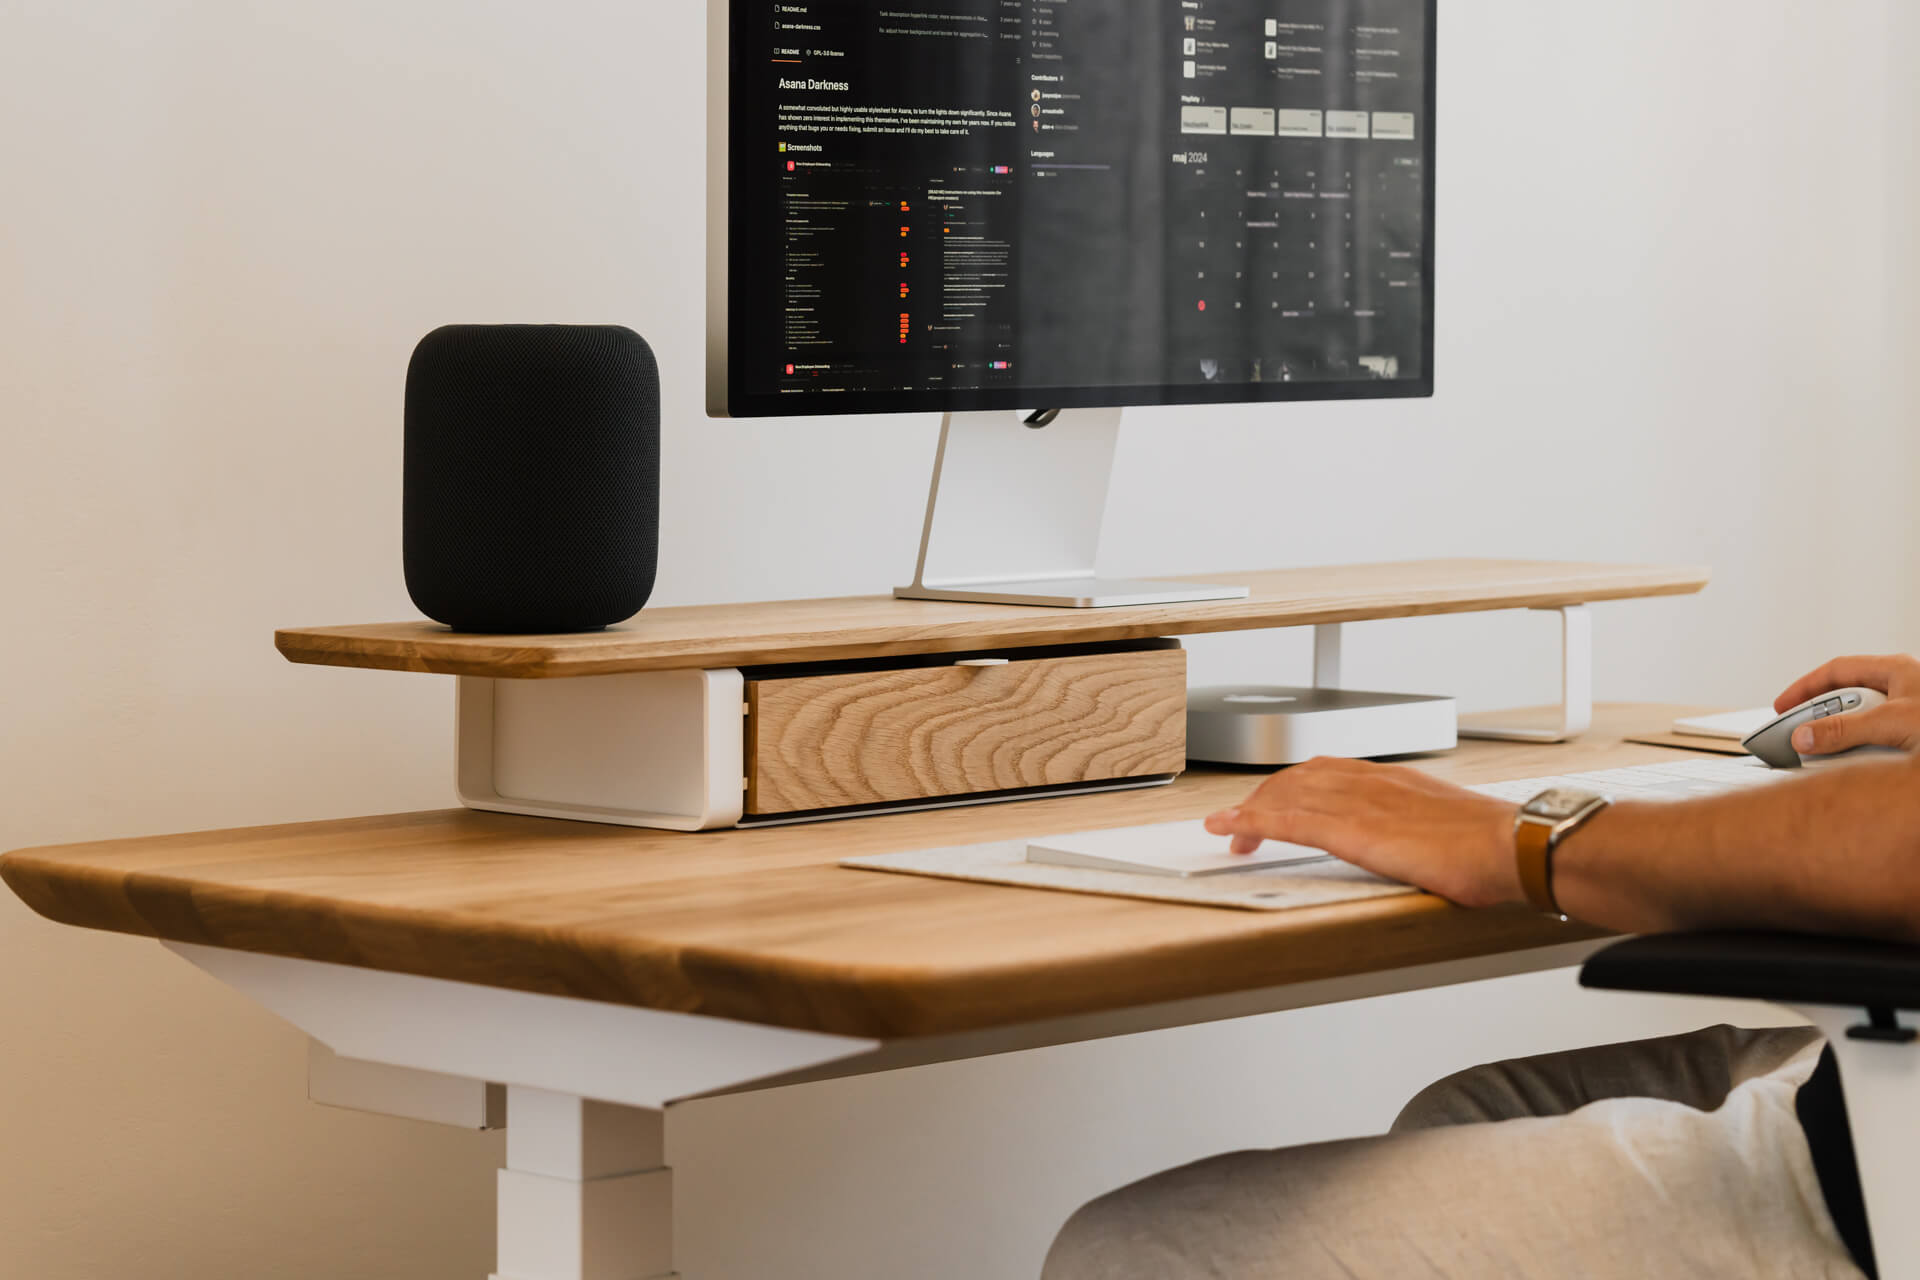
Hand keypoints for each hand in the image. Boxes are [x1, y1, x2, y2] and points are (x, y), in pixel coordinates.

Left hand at [1203, 758, 1521, 907]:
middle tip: (1243, 823)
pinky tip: (1232, 831)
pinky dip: (1251, 823)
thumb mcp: (1449, 825)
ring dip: (1249, 811)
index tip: (1276, 799)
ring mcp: (1358, 803)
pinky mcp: (1352, 830)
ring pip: (1285, 795)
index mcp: (1393, 779)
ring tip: (1229, 830)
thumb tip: (1423, 848)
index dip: (1293, 784)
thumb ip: (1423, 828)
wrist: (1513, 846)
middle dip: (1264, 798)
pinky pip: (1287, 821)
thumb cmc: (1496, 844)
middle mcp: (1370, 782)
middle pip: (1297, 778)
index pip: (1326, 769)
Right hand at [1775, 654, 1919, 756]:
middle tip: (1802, 736)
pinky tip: (1861, 767)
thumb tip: (1805, 736)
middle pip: (1847, 699)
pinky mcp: (1911, 738)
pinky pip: (1878, 745)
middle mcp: (1902, 689)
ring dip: (1846, 741)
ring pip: (1863, 725)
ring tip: (1835, 756)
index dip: (1805, 687)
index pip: (1837, 671)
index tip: (1783, 707)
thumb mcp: (1894, 722)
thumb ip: (1846, 730)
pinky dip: (1863, 756)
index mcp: (1896, 671)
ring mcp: (1909, 715)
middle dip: (1823, 718)